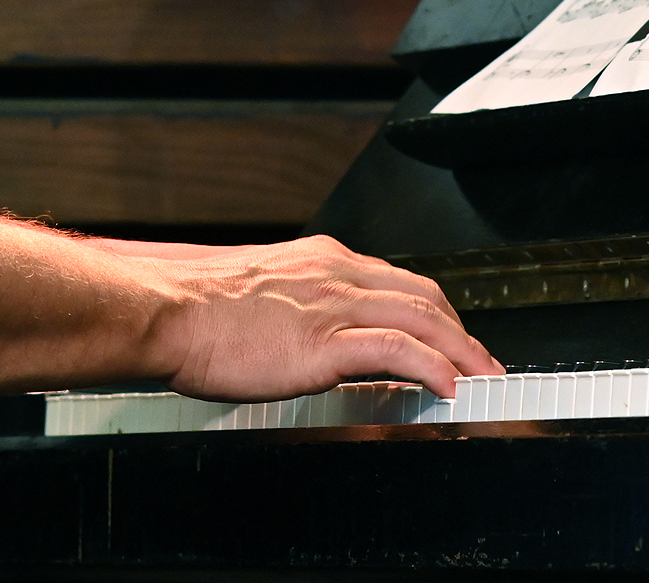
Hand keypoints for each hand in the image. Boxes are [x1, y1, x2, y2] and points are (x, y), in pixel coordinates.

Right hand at [144, 235, 502, 401]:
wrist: (164, 311)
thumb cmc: (193, 309)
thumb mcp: (257, 294)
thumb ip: (293, 306)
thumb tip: (305, 334)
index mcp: (318, 261)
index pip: (395, 280)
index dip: (432, 310)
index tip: (448, 335)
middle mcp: (335, 273)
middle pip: (424, 295)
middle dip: (461, 330)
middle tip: (482, 361)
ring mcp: (334, 305)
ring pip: (424, 319)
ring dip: (463, 352)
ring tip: (484, 379)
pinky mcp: (326, 341)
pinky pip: (399, 350)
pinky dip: (433, 368)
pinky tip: (448, 388)